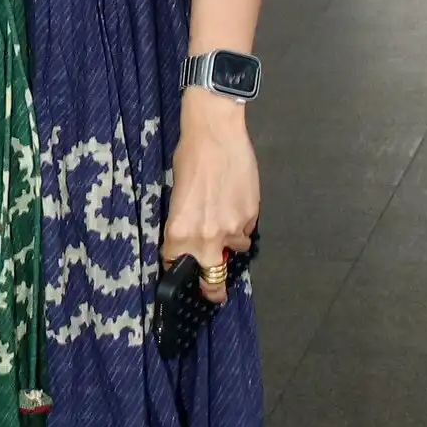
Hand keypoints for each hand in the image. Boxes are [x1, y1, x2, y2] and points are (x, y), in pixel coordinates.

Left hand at [160, 89, 259, 306]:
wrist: (216, 134)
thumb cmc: (189, 158)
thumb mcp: (177, 195)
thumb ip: (184, 223)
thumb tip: (193, 235)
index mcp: (178, 233)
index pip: (175, 264)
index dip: (178, 267)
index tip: (182, 270)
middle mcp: (205, 238)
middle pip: (212, 281)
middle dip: (212, 290)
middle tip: (213, 292)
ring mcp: (231, 229)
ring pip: (235, 250)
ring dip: (230, 242)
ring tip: (226, 219)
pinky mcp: (251, 216)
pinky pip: (247, 230)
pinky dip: (242, 223)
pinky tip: (236, 202)